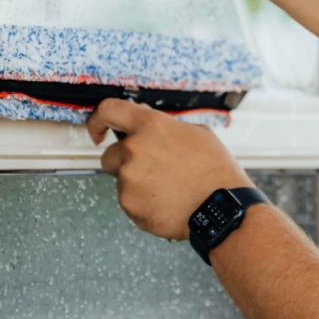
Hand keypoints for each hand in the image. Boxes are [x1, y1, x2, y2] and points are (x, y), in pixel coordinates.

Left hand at [88, 98, 253, 240]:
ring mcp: (129, 179)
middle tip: (152, 172)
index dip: (98, 120)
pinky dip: (143, 204)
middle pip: (109, 156)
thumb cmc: (215, 172)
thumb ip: (165, 127)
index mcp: (151, 126)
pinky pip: (129, 202)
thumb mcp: (197, 134)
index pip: (109, 111)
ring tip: (167, 189)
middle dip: (124, 163)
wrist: (221, 208)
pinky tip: (166, 202)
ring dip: (137, 185)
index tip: (97, 130)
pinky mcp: (130, 205)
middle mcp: (134, 150)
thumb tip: (148, 126)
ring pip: (122, 181)